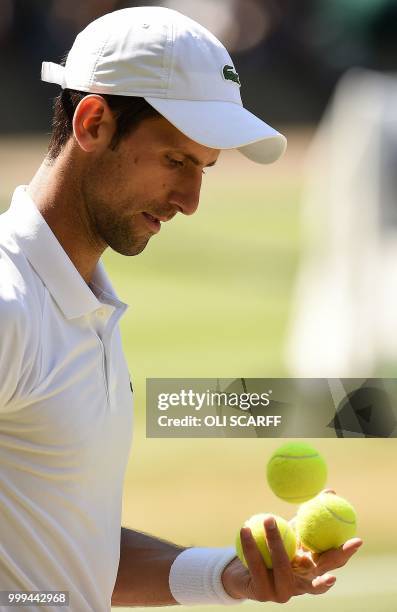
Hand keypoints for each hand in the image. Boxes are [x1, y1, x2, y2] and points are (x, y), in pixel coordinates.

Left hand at [222, 492, 362, 603]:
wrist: (243, 570)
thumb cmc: (272, 546)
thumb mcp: (291, 529)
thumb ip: (309, 515)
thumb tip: (331, 490)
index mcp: (312, 570)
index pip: (334, 562)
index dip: (346, 552)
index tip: (357, 539)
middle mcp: (303, 585)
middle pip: (318, 575)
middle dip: (318, 556)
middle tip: (319, 531)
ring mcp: (284, 593)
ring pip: (282, 567)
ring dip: (274, 541)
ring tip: (268, 518)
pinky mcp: (263, 594)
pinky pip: (257, 567)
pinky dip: (250, 546)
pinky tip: (245, 529)